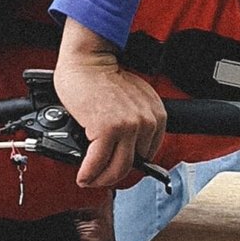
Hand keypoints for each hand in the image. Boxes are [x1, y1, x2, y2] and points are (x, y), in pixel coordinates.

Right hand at [54, 19, 167, 188]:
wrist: (88, 61)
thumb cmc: (103, 77)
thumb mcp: (133, 99)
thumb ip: (136, 121)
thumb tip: (127, 148)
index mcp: (157, 114)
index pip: (148, 153)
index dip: (130, 164)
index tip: (116, 168)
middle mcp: (146, 121)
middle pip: (133, 164)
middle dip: (113, 174)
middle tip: (99, 177)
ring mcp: (128, 126)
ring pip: (117, 168)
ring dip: (101, 179)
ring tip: (89, 180)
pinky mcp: (107, 129)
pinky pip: (97, 163)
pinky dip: (88, 174)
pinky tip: (82, 176)